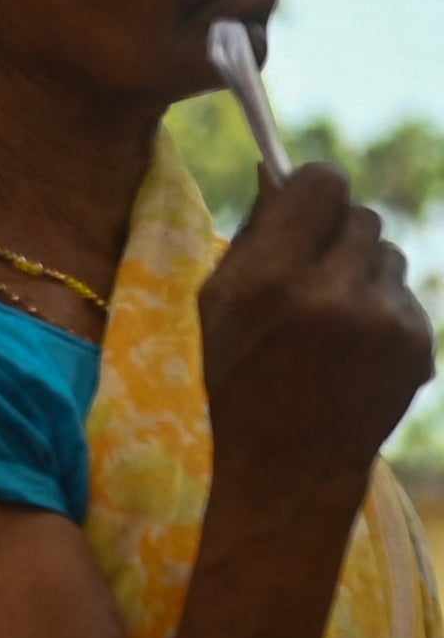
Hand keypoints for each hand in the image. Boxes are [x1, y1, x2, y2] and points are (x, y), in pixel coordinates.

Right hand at [197, 164, 432, 514]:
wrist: (290, 466)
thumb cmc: (241, 376)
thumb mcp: (219, 306)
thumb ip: (251, 235)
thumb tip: (279, 171)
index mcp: (268, 281)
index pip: (322, 182)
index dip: (314, 187)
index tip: (307, 202)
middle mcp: (330, 295)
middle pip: (361, 215)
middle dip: (338, 235)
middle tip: (314, 272)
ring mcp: (382, 321)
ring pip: (389, 253)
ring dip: (362, 274)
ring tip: (333, 323)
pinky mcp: (418, 342)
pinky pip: (405, 294)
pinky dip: (382, 312)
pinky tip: (356, 351)